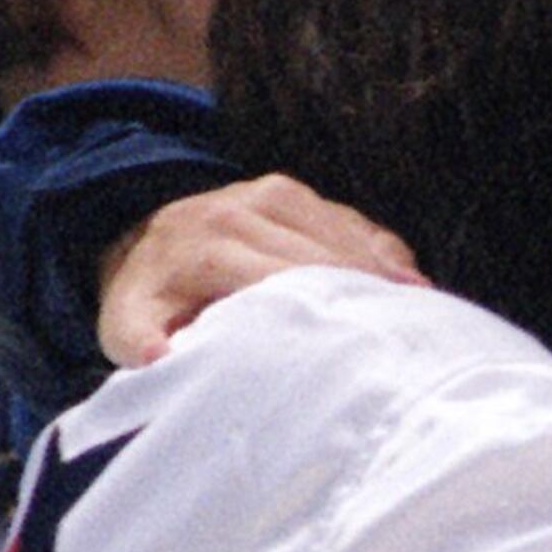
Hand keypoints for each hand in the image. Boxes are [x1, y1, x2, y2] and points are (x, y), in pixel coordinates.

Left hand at [98, 174, 422, 365]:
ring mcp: (274, 194)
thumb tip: (159, 358)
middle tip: (408, 340)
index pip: (279, 278)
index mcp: (205, 244)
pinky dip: (385, 255)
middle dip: (364, 296)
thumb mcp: (127, 325)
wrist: (144, 244)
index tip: (360, 349)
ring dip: (384, 276)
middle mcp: (242, 207)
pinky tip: (412, 290)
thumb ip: (139, 342)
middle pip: (322, 256)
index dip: (323, 311)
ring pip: (345, 235)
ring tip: (424, 318)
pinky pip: (354, 223)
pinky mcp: (298, 193)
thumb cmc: (149, 302)